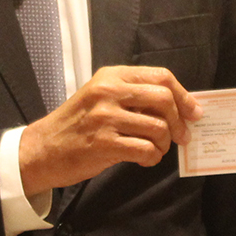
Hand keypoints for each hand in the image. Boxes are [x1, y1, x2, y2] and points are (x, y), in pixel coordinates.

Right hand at [18, 66, 199, 192]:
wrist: (42, 150)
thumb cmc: (76, 125)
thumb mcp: (100, 97)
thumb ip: (133, 96)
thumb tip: (178, 106)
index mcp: (111, 76)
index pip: (160, 77)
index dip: (183, 96)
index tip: (194, 113)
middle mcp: (108, 92)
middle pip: (164, 99)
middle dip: (179, 121)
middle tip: (181, 137)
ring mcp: (105, 118)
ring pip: (158, 128)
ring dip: (164, 144)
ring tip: (155, 149)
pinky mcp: (103, 144)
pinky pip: (146, 150)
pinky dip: (152, 158)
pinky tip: (144, 159)